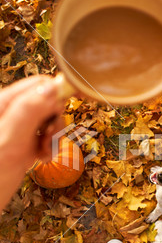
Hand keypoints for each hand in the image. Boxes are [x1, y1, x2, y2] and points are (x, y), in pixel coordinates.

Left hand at [0, 75, 64, 211]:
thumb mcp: (10, 138)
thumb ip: (29, 110)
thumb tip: (52, 88)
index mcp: (3, 102)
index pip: (39, 85)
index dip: (58, 93)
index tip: (74, 103)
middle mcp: (11, 111)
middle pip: (48, 101)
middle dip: (55, 121)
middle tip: (48, 138)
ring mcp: (18, 127)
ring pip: (49, 119)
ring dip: (54, 137)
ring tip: (44, 152)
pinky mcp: (24, 141)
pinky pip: (46, 136)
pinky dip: (49, 147)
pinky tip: (41, 157)